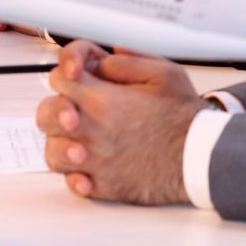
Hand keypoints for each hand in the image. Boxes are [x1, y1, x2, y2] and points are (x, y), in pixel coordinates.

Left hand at [36, 40, 206, 204]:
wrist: (200, 158)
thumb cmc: (184, 118)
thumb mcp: (162, 73)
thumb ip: (126, 61)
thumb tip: (104, 59)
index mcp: (102, 100)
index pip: (59, 77)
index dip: (66, 70)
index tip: (76, 73)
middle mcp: (92, 131)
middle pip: (45, 115)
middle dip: (56, 108)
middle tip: (74, 109)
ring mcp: (95, 161)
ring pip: (52, 152)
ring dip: (62, 143)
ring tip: (81, 140)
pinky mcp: (104, 185)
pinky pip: (72, 183)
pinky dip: (75, 177)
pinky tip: (86, 169)